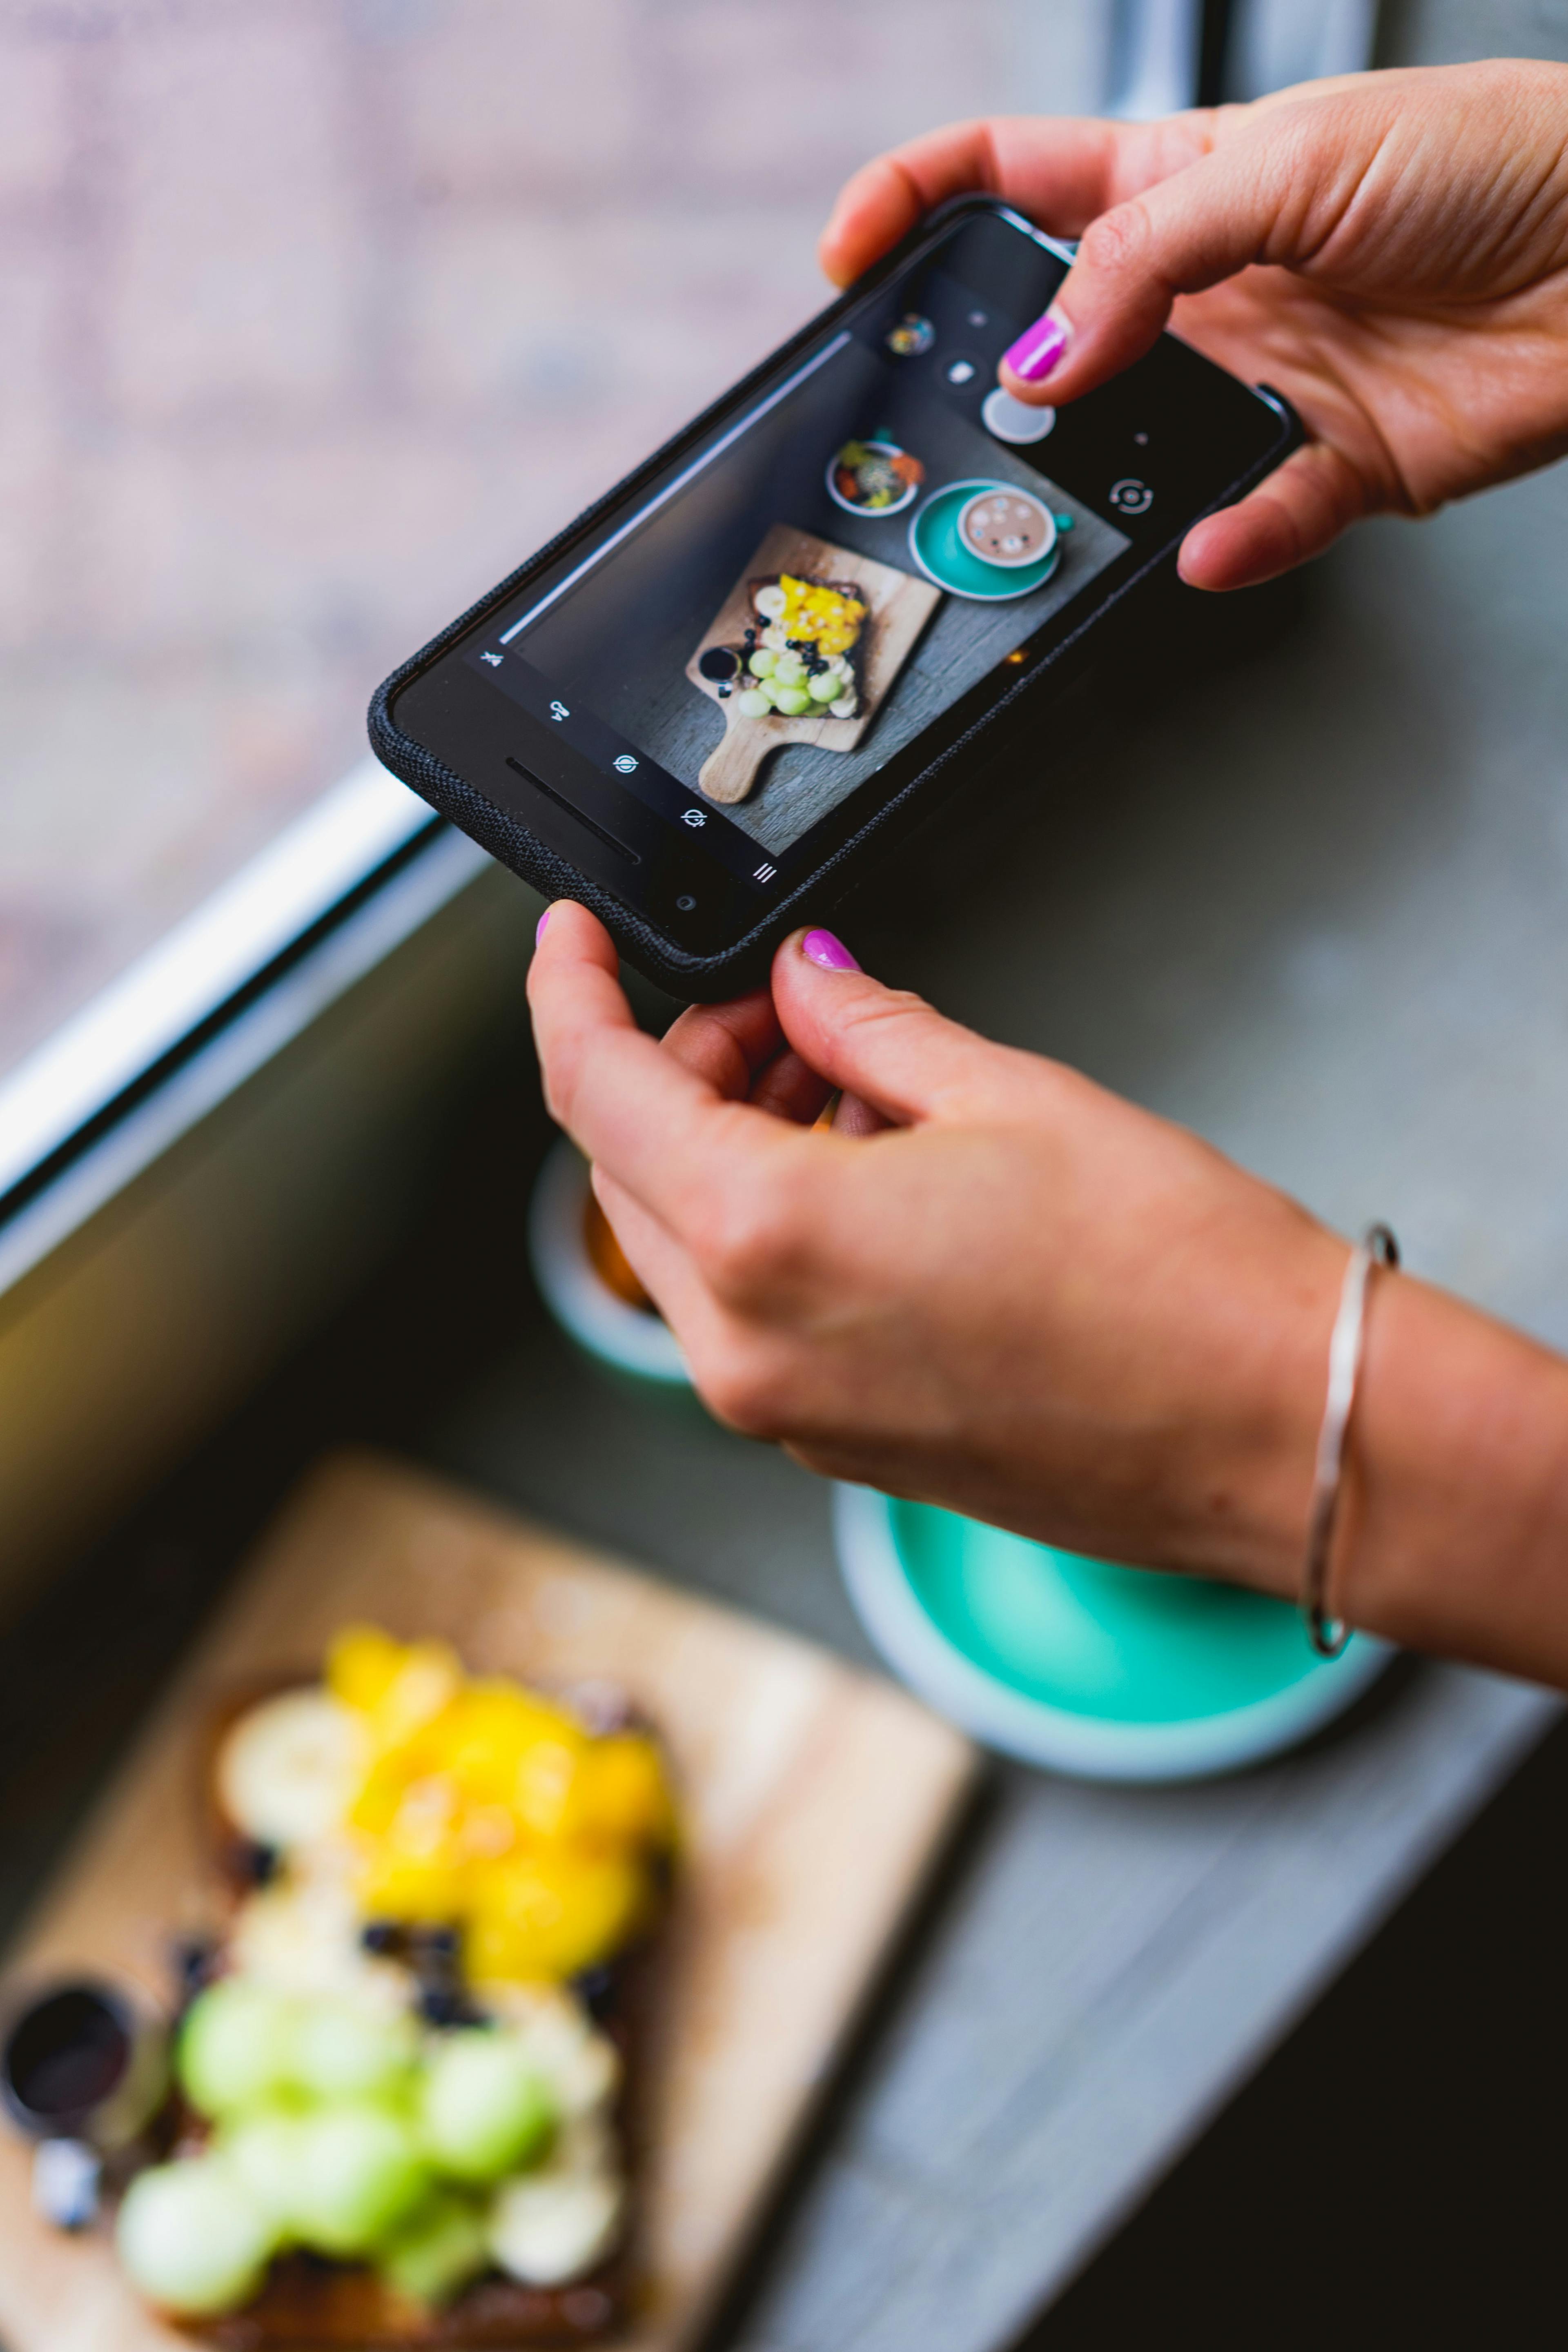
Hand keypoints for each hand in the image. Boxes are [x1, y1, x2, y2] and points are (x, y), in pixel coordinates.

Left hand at [529, 907, 1567, 1685]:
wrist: (1276, 1430)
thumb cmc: (1174, 1277)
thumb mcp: (1008, 1095)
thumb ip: (868, 1030)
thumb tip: (804, 986)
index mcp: (769, 1240)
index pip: (597, 1093)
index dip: (569, 995)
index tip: (571, 941)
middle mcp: (750, 1348)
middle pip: (633, 1172)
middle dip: (683, 1067)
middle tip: (781, 1006)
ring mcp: (788, 1412)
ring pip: (689, 1244)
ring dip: (733, 1145)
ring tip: (851, 1079)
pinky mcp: (839, 1442)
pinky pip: (751, 1311)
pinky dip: (776, 1223)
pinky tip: (874, 1167)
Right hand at [819, 62, 1567, 590]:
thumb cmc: (1489, 156)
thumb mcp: (1289, 160)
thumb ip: (1150, 259)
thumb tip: (1048, 353)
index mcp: (1182, 180)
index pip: (1012, 180)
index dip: (918, 203)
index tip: (852, 258)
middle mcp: (1210, 288)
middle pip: (1057, 334)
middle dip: (992, 374)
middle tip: (954, 411)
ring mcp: (1264, 379)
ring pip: (1137, 448)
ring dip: (1096, 480)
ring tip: (1061, 496)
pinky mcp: (1335, 463)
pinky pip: (1256, 520)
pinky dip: (1228, 543)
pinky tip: (1204, 546)